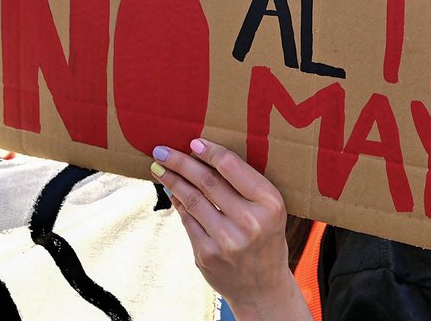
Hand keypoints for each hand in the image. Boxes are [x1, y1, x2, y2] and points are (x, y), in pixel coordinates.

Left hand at [151, 138, 311, 320]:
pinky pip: (187, 221)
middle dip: (180, 162)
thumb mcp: (269, 208)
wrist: (263, 287)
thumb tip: (201, 155)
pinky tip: (172, 192)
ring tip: (160, 168)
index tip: (193, 142)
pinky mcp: (207, 255)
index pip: (231, 166)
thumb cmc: (266, 237)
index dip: (209, 151)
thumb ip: (245, 184)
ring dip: (171, 180)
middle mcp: (250, 221)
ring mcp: (226, 240)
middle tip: (162, 150)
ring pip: (191, 199)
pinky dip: (177, 203)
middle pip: (207, 181)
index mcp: (270, 203)